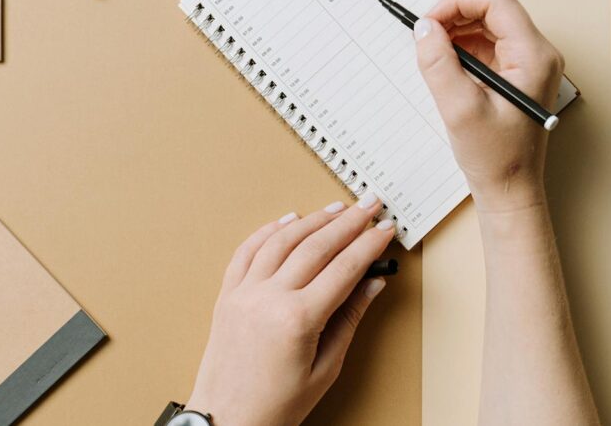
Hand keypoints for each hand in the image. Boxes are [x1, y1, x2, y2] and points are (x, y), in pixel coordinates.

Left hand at [186, 195, 393, 425]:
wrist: (226, 420)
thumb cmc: (274, 406)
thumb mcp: (325, 369)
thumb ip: (349, 320)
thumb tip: (371, 285)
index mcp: (297, 319)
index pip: (343, 268)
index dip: (368, 245)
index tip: (385, 230)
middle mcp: (268, 298)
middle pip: (316, 246)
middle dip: (348, 222)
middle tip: (369, 206)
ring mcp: (244, 293)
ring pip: (282, 240)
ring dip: (313, 220)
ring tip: (337, 208)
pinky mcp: (227, 295)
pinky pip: (247, 251)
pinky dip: (269, 231)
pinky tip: (289, 220)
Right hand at [413, 0, 563, 207]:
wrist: (510, 190)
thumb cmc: (496, 157)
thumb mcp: (459, 108)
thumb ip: (438, 63)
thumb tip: (424, 28)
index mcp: (533, 56)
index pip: (495, 1)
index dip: (457, 3)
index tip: (428, 21)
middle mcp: (537, 54)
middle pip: (492, 10)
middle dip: (454, 16)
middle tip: (424, 35)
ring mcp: (528, 64)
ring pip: (488, 26)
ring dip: (456, 32)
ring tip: (431, 52)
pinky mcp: (516, 75)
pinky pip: (487, 46)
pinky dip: (462, 49)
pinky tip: (445, 66)